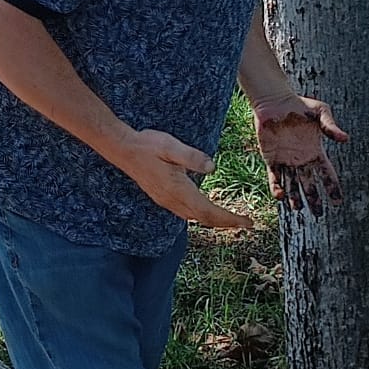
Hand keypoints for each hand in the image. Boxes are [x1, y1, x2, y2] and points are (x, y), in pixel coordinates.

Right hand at [112, 127, 251, 230]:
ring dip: (213, 220)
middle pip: (204, 219)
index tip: (247, 223)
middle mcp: (172, 199)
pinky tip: (204, 209)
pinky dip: (200, 215)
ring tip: (230, 219)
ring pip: (194, 217)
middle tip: (245, 224)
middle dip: (226, 223)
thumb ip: (191, 157)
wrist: (122, 149)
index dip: (229, 219)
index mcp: (178, 189)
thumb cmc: (146, 145)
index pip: (208, 211)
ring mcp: (165, 200)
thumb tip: (211, 167)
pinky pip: (185, 213)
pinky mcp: (161, 197)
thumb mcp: (170, 145)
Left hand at [253, 95, 348, 214]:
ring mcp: (286, 160)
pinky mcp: (271, 157)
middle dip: (314, 200)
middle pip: (310, 184)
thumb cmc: (300, 104)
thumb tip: (345, 139)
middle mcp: (302, 159)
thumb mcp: (321, 112)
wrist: (274, 101)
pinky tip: (279, 196)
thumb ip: (331, 126)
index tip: (337, 202)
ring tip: (298, 209)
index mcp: (316, 151)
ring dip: (294, 197)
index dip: (333, 188)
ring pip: (292, 184)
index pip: (327, 174)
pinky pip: (274, 176)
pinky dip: (276, 187)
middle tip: (319, 214)